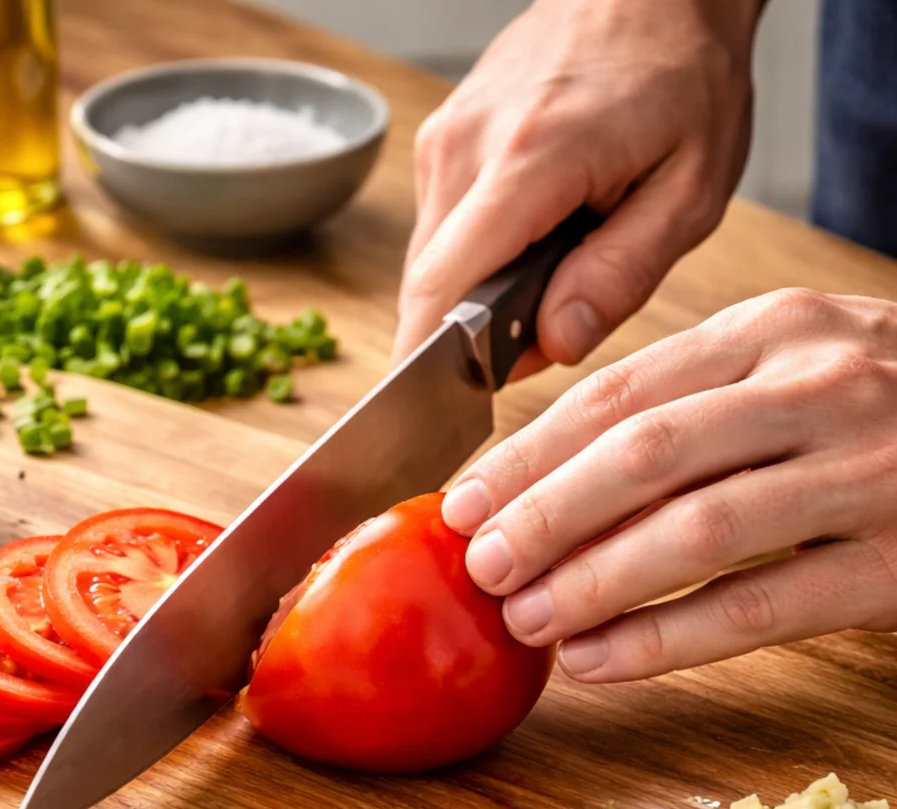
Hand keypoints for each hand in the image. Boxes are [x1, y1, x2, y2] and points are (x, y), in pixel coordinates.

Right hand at [393, 0, 759, 368]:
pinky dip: (472, 263)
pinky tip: (528, 248)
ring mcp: (446, 140)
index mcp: (527, 162)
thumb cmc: (683, 78)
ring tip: (547, 279)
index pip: (438, 293)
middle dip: (465, 342)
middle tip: (539, 340)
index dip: (428, 370)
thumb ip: (619, 276)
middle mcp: (465, 149)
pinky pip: (440, 233)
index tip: (437, 420)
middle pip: (428, 290)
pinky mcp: (443, 141)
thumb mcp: (689, 190)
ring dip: (472, 300)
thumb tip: (553, 343)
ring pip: (430, 265)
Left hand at [439, 289, 896, 681]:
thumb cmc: (882, 410)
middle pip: (645, 454)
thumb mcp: (790, 370)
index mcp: (773, 333)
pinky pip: (761, 606)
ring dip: (594, 581)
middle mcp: (819, 386)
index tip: (461, 502)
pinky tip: (600, 661)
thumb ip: (687, 406)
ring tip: (526, 619)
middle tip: (479, 565)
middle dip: (545, 515)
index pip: (618, 393)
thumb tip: (544, 476)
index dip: (527, 455)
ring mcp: (868, 471)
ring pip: (698, 530)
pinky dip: (667, 639)